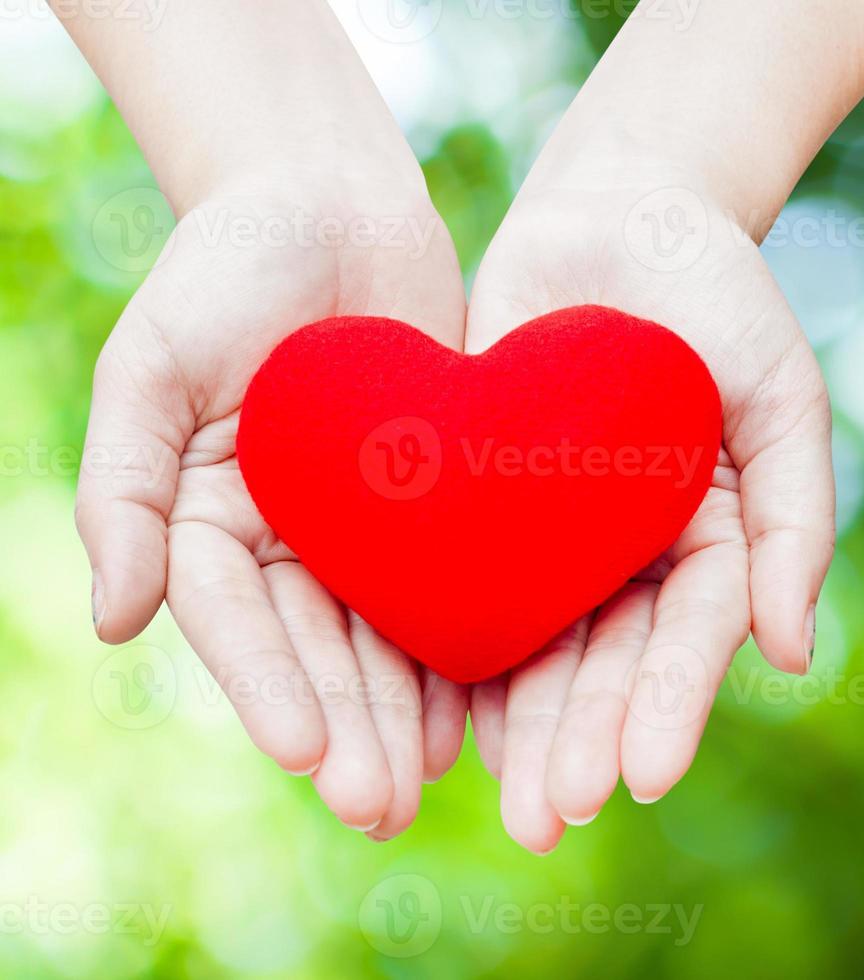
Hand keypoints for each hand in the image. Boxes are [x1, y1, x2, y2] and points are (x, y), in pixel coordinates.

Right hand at [77, 175, 467, 839]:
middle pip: (317, 649)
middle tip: (380, 805)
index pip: (236, 620)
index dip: (266, 688)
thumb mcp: (154, 357)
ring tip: (434, 785)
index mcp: (208, 515)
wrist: (334, 200)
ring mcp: (362, 526)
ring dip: (406, 714)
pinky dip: (466, 646)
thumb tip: (113, 623)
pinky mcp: (434, 504)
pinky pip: (450, 583)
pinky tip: (490, 709)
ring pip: (386, 635)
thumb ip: (125, 485)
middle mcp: (286, 537)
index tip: (302, 754)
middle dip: (347, 729)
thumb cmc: (230, 263)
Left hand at [457, 173, 835, 852]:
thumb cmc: (722, 298)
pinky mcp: (488, 503)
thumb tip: (791, 655)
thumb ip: (796, 523)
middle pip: (608, 661)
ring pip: (539, 642)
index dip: (669, 704)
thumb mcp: (783, 398)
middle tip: (551, 818)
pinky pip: (467, 582)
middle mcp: (635, 554)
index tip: (645, 774)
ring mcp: (561, 534)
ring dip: (521, 724)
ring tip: (502, 802)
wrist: (621, 211)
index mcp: (714, 540)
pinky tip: (436, 715)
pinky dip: (453, 649)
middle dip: (582, 737)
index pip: (691, 636)